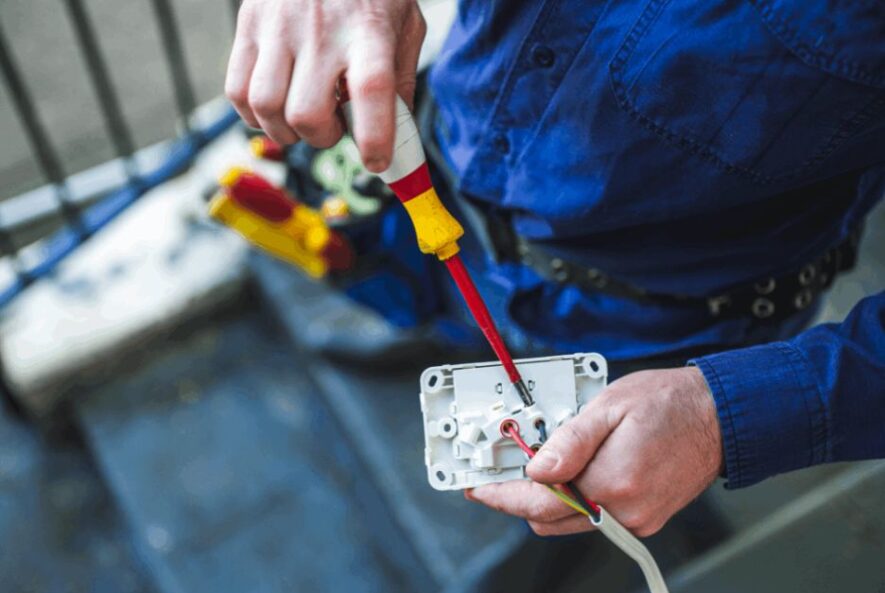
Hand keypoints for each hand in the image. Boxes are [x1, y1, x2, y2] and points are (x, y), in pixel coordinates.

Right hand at [225, 0, 425, 171]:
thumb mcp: (404, 27)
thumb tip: (395, 136)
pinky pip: (237, 92)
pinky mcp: (249, 25)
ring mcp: (279, 26)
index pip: (371, 90)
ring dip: (285, 130)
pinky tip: (276, 105)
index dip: (373, 136)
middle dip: (322, 137)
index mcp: (369, 31)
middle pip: (308, 114)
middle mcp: (321, 29)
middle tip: (333, 127)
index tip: (376, 161)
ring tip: (304, 116)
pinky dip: (254, 114)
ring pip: (266, 109)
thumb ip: (401, 81)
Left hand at [467, 367, 723, 536]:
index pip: (539, 503)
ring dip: (547, 498)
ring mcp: (637, 518)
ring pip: (570, 521)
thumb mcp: (610, 406)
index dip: (501, 496)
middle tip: (503, 470)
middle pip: (549, 520)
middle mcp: (624, 511)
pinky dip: (575, 498)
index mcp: (612, 483)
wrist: (721, 416)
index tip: (479, 487)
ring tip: (538, 464)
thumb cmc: (670, 403)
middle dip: (519, 497)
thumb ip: (570, 441)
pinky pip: (594, 516)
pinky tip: (573, 469)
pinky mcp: (645, 517)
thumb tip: (536, 468)